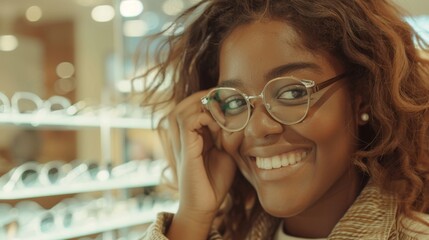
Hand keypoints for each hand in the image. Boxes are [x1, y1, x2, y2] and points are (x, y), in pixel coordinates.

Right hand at [164, 90, 236, 238]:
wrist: (205, 205)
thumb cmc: (214, 180)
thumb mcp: (226, 151)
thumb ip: (229, 134)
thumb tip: (241, 115)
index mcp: (192, 134)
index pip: (195, 104)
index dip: (212, 98)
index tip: (233, 99)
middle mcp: (183, 135)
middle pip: (186, 102)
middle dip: (207, 97)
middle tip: (228, 102)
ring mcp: (182, 141)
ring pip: (184, 108)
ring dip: (206, 107)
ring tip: (224, 115)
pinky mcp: (185, 148)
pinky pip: (188, 121)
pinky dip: (205, 118)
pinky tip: (219, 127)